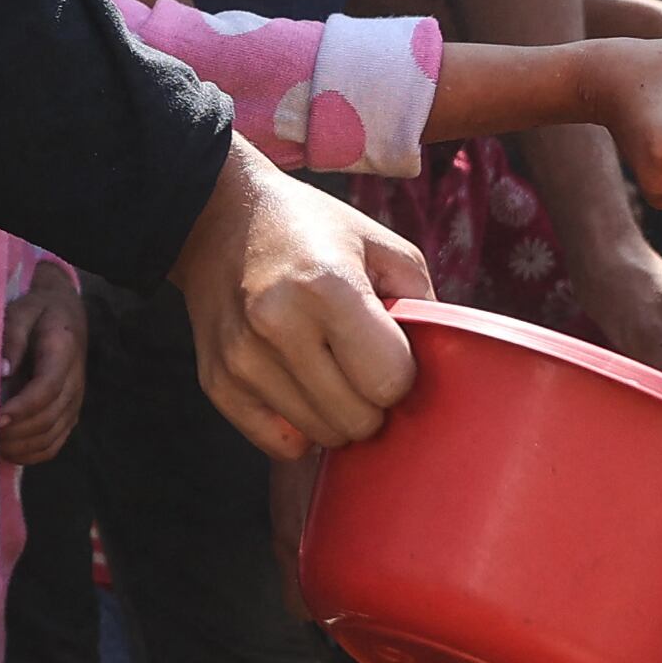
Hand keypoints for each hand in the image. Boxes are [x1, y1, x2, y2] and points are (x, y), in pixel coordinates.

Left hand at [0, 268, 85, 467]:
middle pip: (47, 419)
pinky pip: (55, 444)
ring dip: (20, 447)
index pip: (45, 390)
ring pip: (51, 437)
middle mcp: (75, 383)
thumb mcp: (21, 312)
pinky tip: (8, 451)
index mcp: (63, 353)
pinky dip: (32, 454)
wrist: (67, 314)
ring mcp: (75, 402)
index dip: (21, 409)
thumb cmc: (37, 312)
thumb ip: (12, 338)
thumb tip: (2, 371)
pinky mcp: (70, 415)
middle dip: (14, 433)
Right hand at [173, 146, 426, 460]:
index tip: (390, 349)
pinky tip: (297, 385)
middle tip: (361, 365)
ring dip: (336, 414)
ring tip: (327, 368)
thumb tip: (445, 368)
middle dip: (372, 401)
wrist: (215, 218)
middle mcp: (277, 325)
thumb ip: (424, 303)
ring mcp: (242, 360)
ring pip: (321, 438)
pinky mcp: (217, 383)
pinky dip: (298, 426)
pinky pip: (280, 445)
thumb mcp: (380, 243)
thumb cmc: (310, 230)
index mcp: (327, 286)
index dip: (402, 372)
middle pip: (358, 420)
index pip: (390, 381)